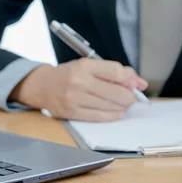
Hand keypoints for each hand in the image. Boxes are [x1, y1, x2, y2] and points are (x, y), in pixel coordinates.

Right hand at [10, 58, 147, 121]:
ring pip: (109, 106)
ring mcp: (75, 99)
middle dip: (129, 96)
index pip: (115, 72)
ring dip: (122, 107)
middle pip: (115, 92)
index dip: (131, 80)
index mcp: (85, 66)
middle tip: (132, 97)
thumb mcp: (89, 65)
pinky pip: (99, 117)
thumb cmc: (70, 74)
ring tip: (124, 104)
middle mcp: (79, 82)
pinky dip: (113, 115)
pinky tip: (118, 112)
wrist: (42, 86)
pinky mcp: (72, 113)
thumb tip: (139, 83)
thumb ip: (115, 72)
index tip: (137, 84)